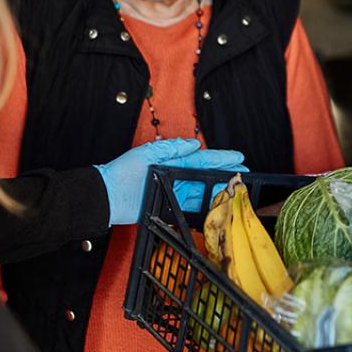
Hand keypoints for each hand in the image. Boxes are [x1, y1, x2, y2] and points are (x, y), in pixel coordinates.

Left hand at [96, 139, 245, 225]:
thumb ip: (171, 149)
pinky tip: (217, 205)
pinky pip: (191, 207)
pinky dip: (204, 206)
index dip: (221, 158)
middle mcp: (175, 176)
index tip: (238, 157)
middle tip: (245, 174)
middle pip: (206, 175)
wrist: (107, 196)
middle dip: (226, 173)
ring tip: (237, 189)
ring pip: (202, 191)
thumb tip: (192, 144)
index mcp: (171, 161)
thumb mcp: (146, 154)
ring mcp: (173, 192)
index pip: (202, 159)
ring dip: (219, 190)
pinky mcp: (168, 207)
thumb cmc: (122, 173)